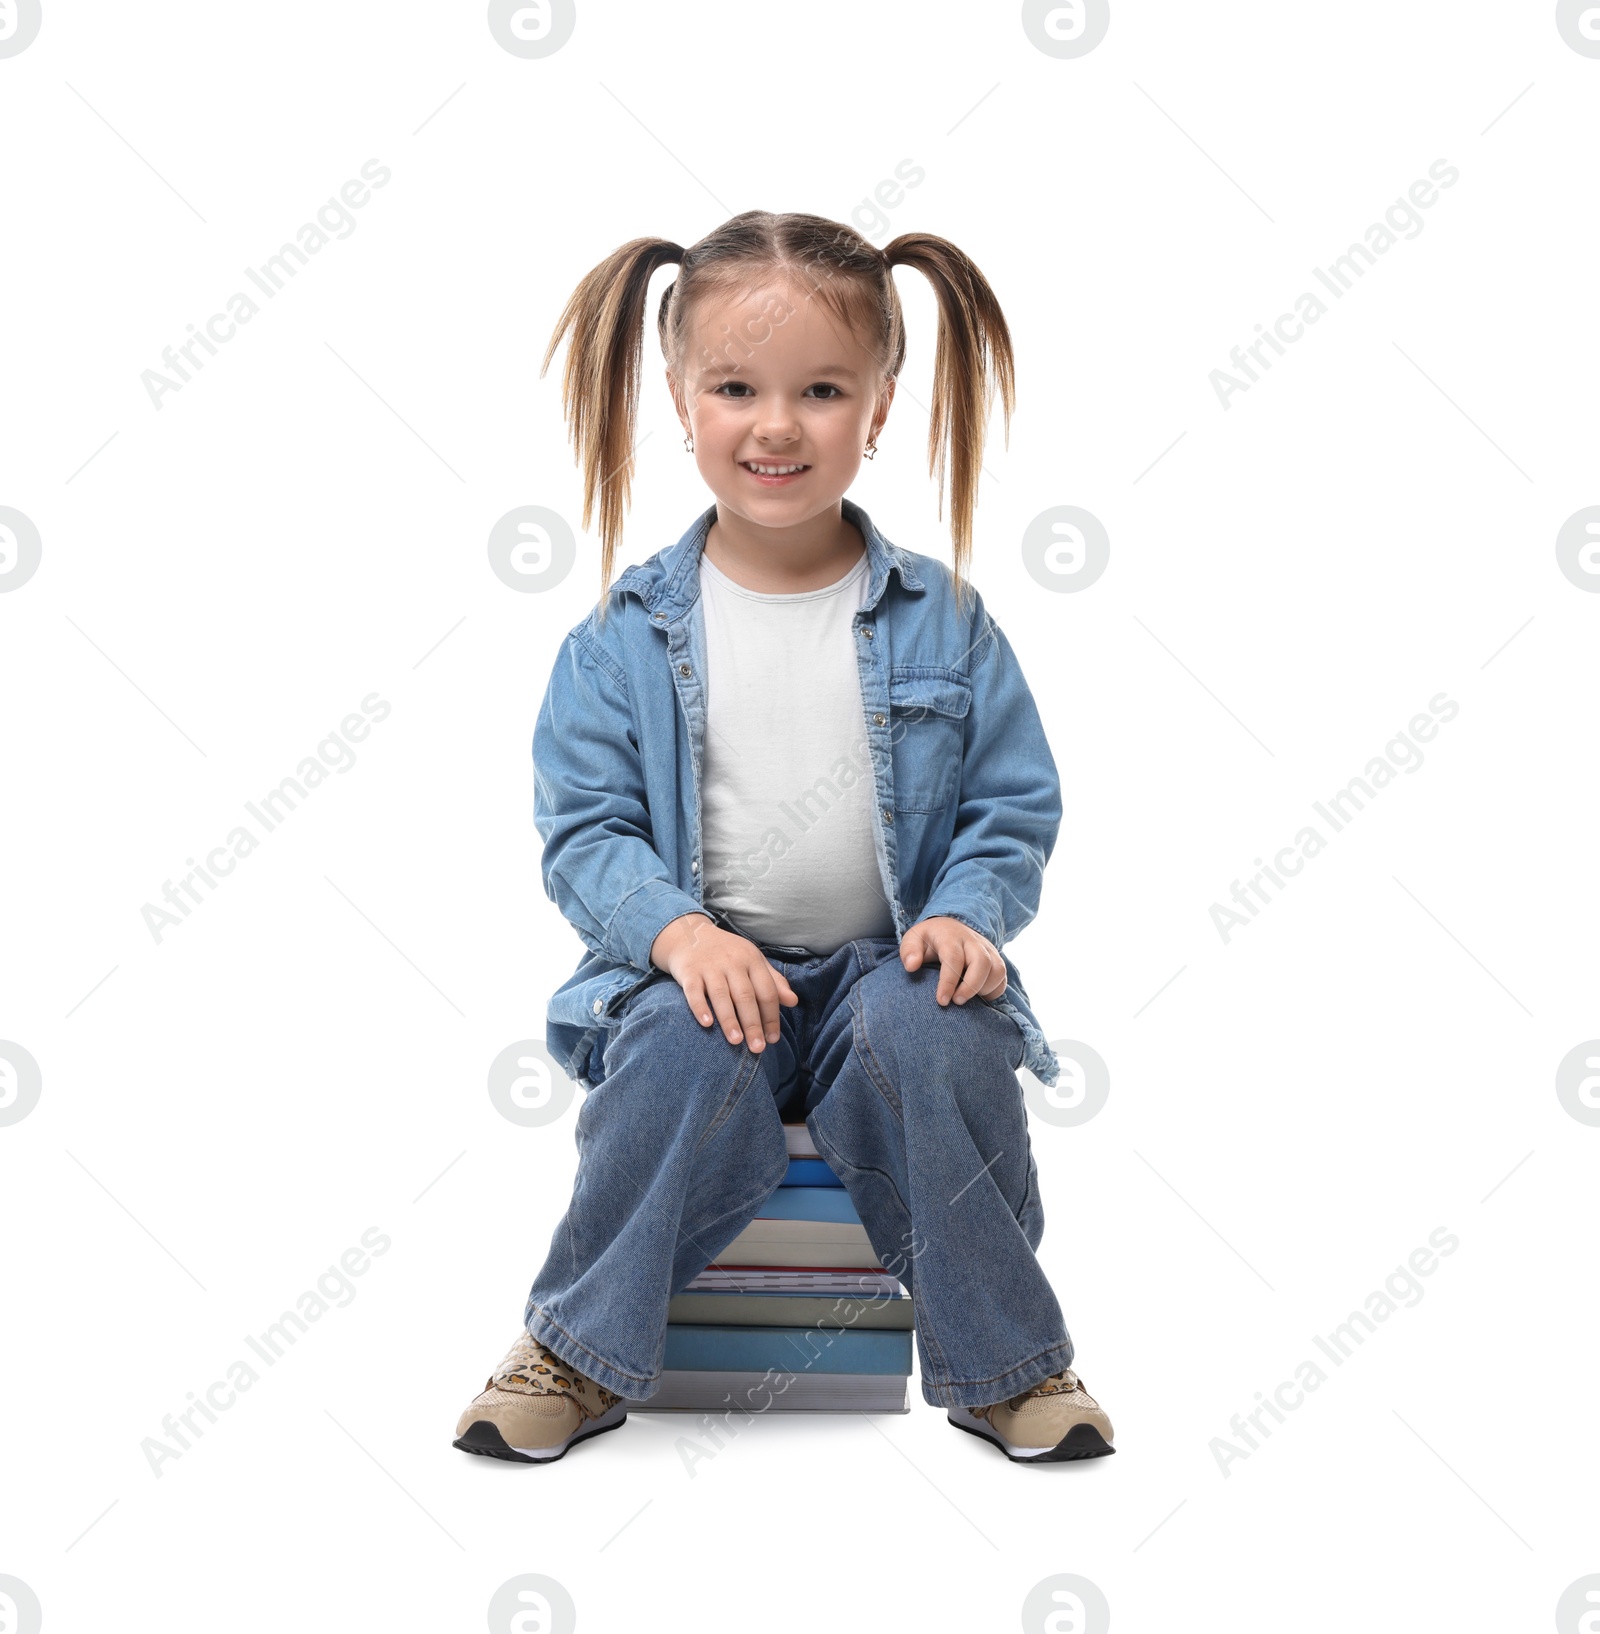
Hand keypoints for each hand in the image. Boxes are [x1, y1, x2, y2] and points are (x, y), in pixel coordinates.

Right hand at [649, 913, 799, 1051]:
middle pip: (745, 996)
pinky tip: (707, 1024)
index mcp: (752, 960)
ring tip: (736, 1041)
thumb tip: (794, 1001)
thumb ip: (774, 981)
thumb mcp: (753, 961)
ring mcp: (709, 966)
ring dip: (729, 1019)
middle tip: (758, 1048)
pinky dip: (700, 1007)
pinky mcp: (688, 971)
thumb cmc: (728, 953)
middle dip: (753, 1024)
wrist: (690, 934)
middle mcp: (732, 962)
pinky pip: (694, 991)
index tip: (773, 1039)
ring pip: (721, 995)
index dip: (771, 1016)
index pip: (767, 991)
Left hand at [900, 916, 1006, 1005]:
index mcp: (950, 936)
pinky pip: (1002, 977)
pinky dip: (994, 990)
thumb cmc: (929, 939)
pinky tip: (978, 996)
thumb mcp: (913, 939)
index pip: (953, 957)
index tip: (942, 1001)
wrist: (950, 926)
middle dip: (971, 986)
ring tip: (966, 998)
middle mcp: (972, 941)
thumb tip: (911, 966)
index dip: (949, 981)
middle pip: (982, 962)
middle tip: (957, 1002)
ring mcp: (987, 949)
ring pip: (997, 970)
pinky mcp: (995, 958)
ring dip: (984, 989)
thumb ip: (909, 951)